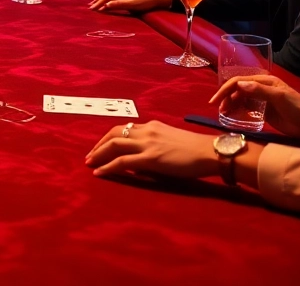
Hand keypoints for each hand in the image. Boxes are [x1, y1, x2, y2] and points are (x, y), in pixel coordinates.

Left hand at [85, 121, 219, 178]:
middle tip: (89, 156)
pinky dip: (108, 167)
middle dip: (99, 144)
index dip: (109, 137)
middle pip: (114, 133)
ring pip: (115, 145)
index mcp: (153, 126)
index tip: (101, 146)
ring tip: (89, 164)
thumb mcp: (171, 142)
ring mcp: (148, 143)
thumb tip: (138, 160)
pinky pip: (122, 161)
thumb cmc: (196, 150)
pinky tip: (99, 173)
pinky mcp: (151, 158)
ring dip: (98, 154)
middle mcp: (147, 131)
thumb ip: (154, 146)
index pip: (125, 128)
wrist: (210, 152)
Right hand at [209, 75, 299, 139]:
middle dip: (226, 98)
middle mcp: (261, 88)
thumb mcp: (279, 97)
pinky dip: (238, 111)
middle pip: (237, 90)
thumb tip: (239, 84)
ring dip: (230, 105)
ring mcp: (262, 100)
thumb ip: (260, 90)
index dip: (224, 90)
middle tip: (218, 110)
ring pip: (241, 99)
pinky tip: (233, 117)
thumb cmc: (298, 108)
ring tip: (223, 115)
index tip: (214, 102)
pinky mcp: (264, 111)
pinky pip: (247, 108)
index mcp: (264, 81)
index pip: (238, 82)